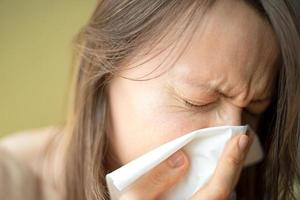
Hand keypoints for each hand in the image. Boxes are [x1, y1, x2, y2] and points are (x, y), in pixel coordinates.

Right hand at [119, 131, 253, 199]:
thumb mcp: (135, 199)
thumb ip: (156, 179)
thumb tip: (180, 157)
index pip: (218, 189)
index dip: (230, 163)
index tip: (240, 140)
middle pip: (225, 192)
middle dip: (235, 164)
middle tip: (242, 140)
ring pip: (219, 194)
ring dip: (228, 171)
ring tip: (231, 150)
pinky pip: (210, 194)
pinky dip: (216, 179)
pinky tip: (212, 168)